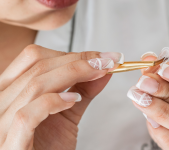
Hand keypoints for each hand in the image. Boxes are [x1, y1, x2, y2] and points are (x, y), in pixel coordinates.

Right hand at [0, 45, 122, 149]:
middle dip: (78, 60)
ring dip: (73, 74)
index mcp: (11, 91)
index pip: (34, 58)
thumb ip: (82, 90)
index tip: (101, 56)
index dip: (71, 53)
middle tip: (107, 61)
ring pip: (34, 85)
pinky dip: (52, 102)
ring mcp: (0, 123)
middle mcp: (1, 102)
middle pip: (37, 67)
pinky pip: (26, 115)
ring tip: (99, 74)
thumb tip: (102, 68)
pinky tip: (72, 100)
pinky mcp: (9, 144)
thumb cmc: (48, 148)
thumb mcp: (67, 113)